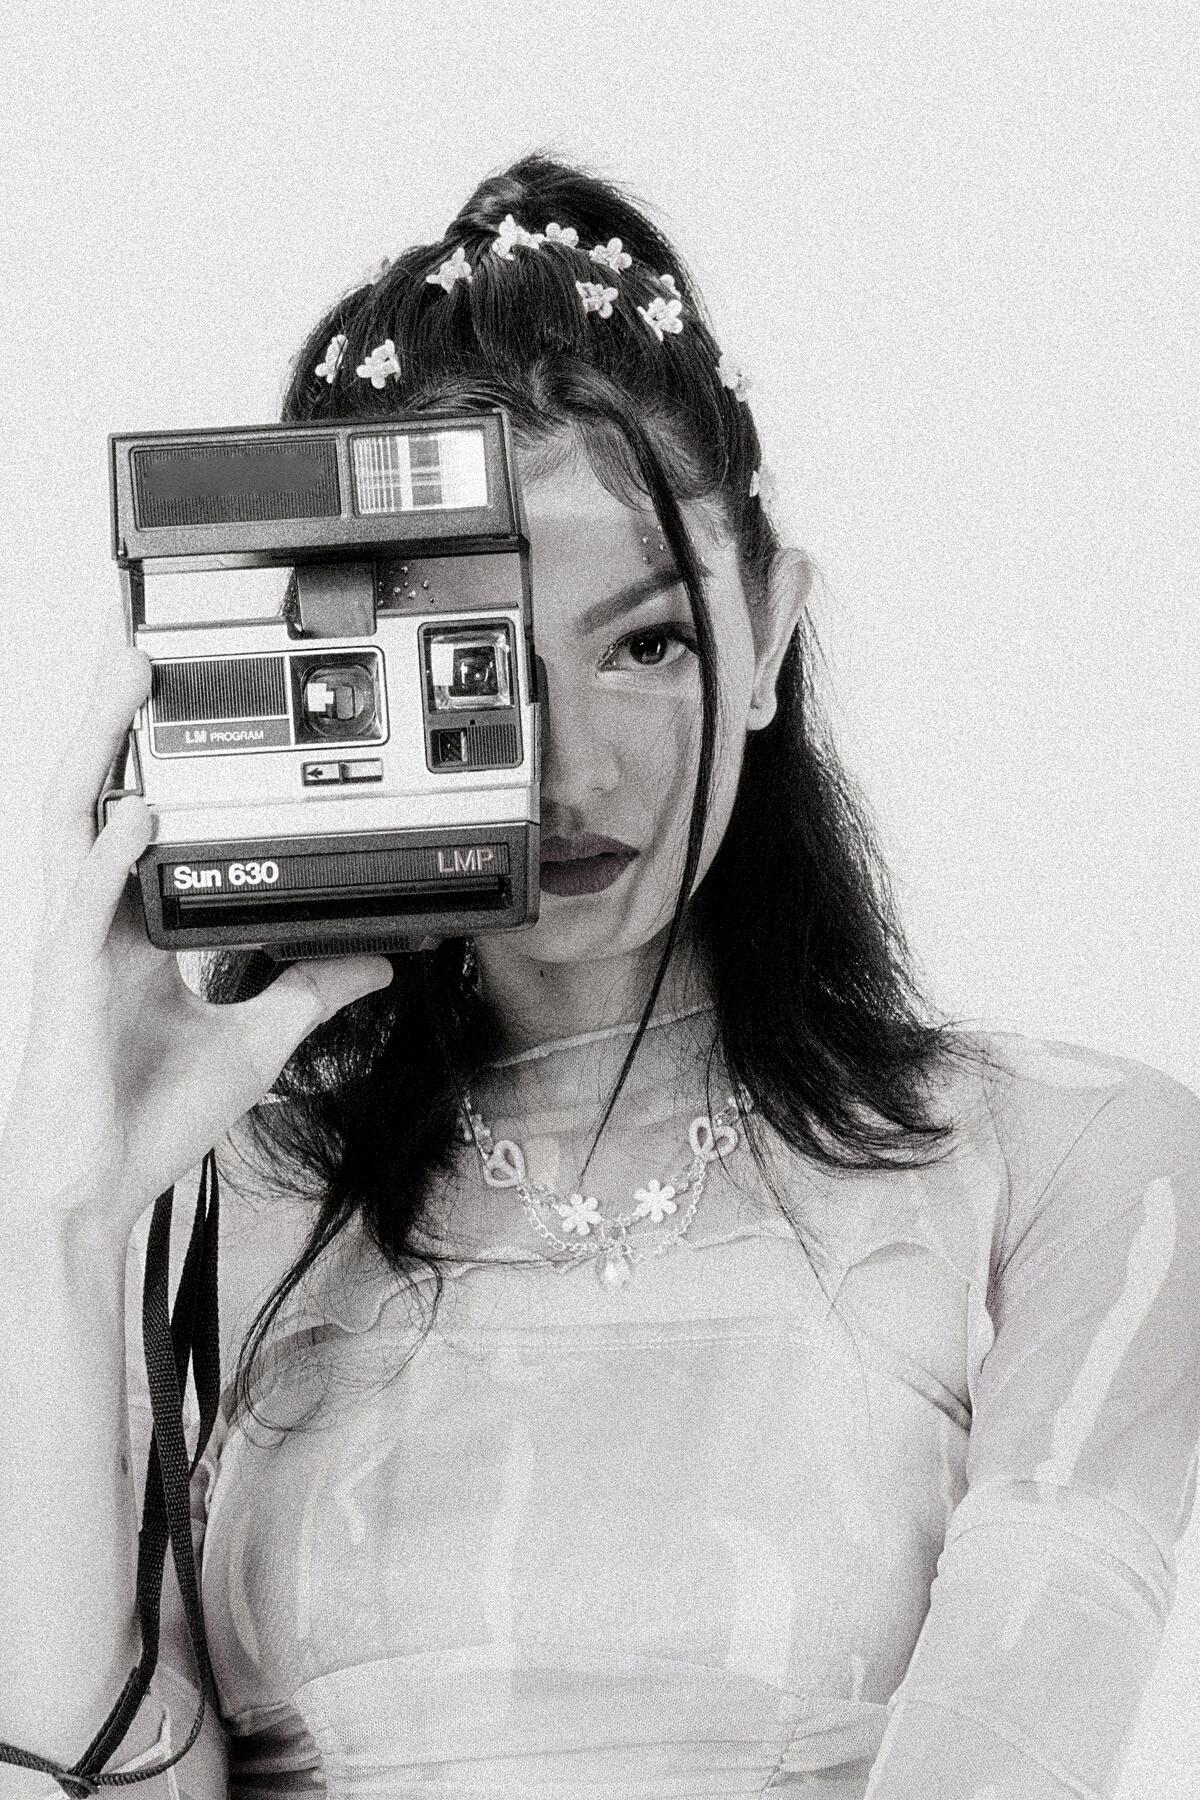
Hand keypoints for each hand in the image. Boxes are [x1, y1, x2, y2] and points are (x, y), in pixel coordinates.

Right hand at [0, 645, 393, 1241]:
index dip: (151, 761)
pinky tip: (139, 815)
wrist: (97, 1189)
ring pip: (72, 825)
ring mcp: (77, 946)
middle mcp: (98, 922)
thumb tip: (375, 960)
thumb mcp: (257, 1041)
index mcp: (132, 930)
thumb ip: (313, 991)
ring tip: (127, 684)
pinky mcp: (70, 985)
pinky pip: (83, 907)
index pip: (140, 822)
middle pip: (95, 795)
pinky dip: (113, 858)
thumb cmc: (148, 1116)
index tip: (185, 704)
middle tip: (142, 651)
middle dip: (111, 721)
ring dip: (97, 751)